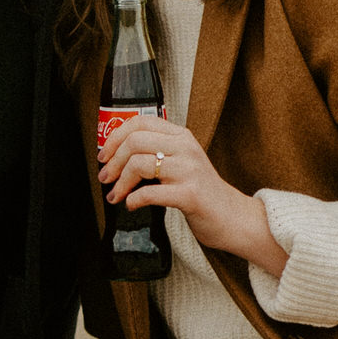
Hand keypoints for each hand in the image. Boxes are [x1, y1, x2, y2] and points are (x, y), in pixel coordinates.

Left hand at [98, 115, 286, 278]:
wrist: (232, 216)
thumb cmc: (202, 192)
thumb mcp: (182, 162)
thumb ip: (158, 153)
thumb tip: (116, 156)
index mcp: (181, 136)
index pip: (140, 122)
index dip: (115, 137)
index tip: (104, 155)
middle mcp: (186, 148)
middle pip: (135, 142)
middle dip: (113, 162)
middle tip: (106, 178)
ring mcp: (189, 170)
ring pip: (139, 164)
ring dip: (120, 183)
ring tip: (116, 195)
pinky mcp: (190, 194)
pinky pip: (150, 193)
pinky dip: (134, 200)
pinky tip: (132, 205)